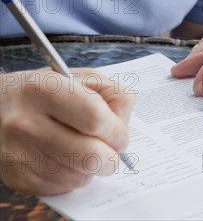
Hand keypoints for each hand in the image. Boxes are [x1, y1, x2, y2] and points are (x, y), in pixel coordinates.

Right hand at [0, 67, 134, 194]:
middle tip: (112, 150)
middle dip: (111, 157)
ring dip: (92, 166)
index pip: (95, 119)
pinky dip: (73, 175)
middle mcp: (27, 123)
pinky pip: (64, 187)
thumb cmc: (43, 89)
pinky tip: (64, 156)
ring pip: (80, 176)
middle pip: (90, 156)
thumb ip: (108, 92)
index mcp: (43, 90)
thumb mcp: (75, 75)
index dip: (116, 130)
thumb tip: (123, 127)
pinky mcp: (19, 179)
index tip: (120, 133)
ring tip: (82, 146)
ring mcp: (21, 155)